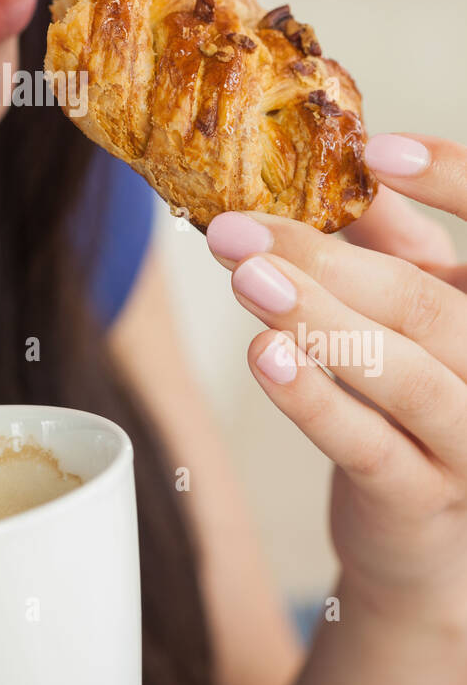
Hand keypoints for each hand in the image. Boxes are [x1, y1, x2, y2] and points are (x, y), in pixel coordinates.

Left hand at [205, 133, 466, 628]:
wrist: (427, 535)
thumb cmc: (422, 395)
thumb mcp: (420, 306)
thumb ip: (391, 238)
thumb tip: (342, 153)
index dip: (454, 180)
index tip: (378, 149)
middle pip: (428, 304)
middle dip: (326, 258)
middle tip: (239, 227)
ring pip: (403, 375)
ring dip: (315, 319)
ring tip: (246, 278)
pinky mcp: (424, 501)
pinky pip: (369, 448)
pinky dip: (313, 399)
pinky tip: (263, 354)